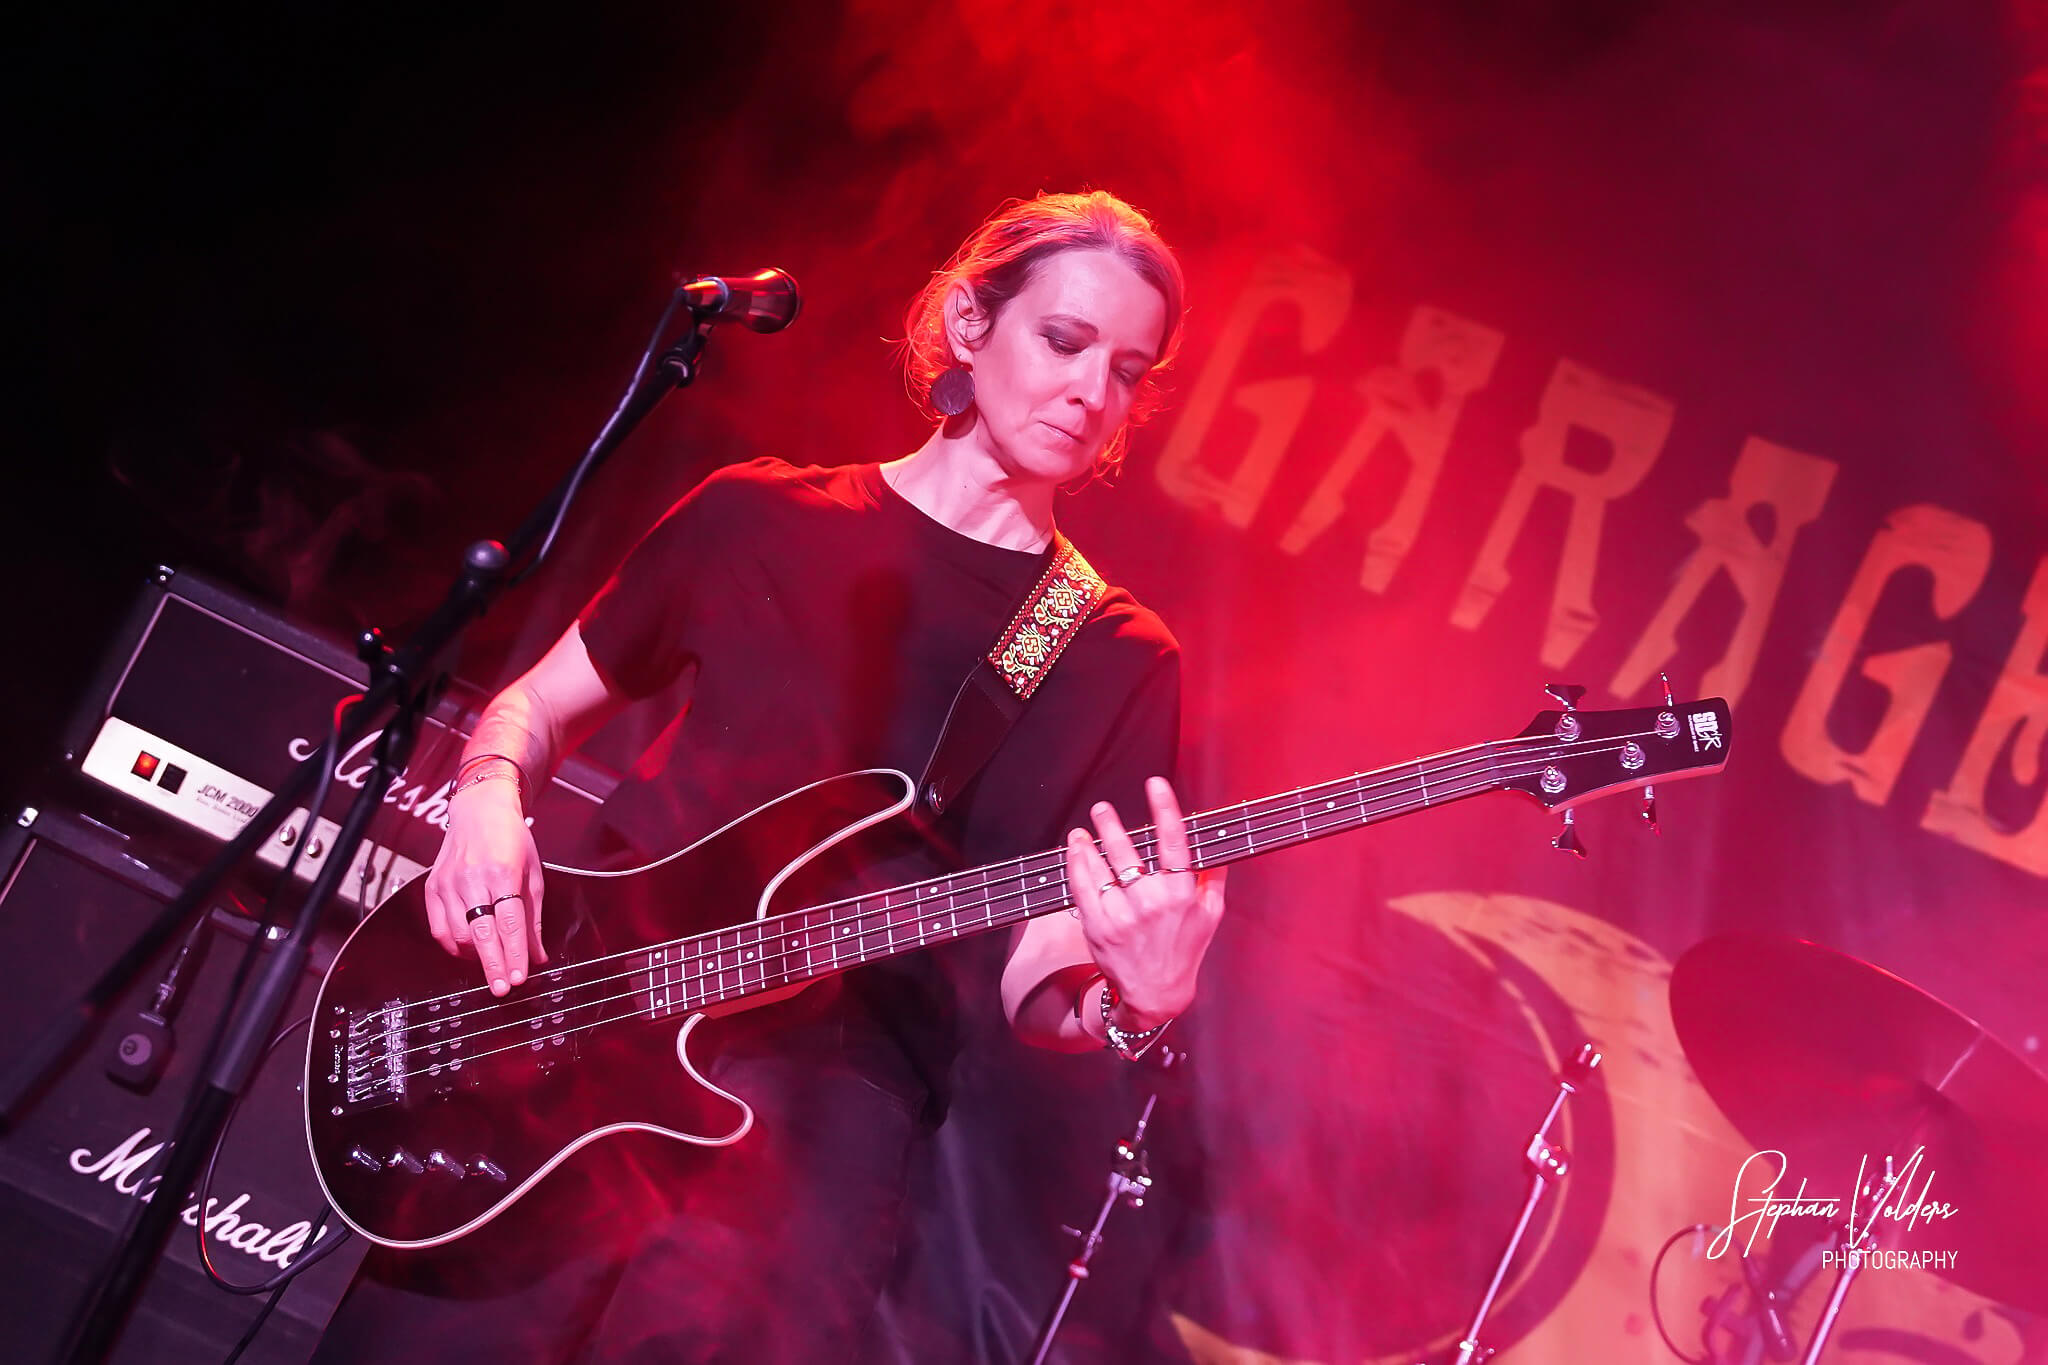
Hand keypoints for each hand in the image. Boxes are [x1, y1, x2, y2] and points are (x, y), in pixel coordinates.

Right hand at [423, 778, 546, 995]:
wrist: (478, 809)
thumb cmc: (511, 838)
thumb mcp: (532, 873)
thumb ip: (533, 917)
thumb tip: (537, 955)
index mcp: (502, 871)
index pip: (508, 922)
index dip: (514, 954)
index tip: (519, 978)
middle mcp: (471, 878)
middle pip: (481, 933)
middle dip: (493, 965)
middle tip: (502, 988)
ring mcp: (448, 883)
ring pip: (458, 934)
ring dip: (475, 955)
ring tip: (492, 963)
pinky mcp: (432, 887)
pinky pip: (439, 927)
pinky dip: (453, 945)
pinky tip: (469, 950)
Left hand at [1063, 776, 1226, 1028]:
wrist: (1156, 994)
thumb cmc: (1185, 950)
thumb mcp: (1210, 915)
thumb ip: (1213, 878)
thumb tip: (1219, 845)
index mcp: (1182, 894)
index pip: (1174, 842)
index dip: (1165, 809)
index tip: (1156, 783)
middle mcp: (1152, 903)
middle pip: (1128, 851)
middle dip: (1111, 824)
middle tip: (1102, 808)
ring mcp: (1123, 916)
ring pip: (1101, 868)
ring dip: (1089, 843)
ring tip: (1084, 829)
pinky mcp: (1099, 928)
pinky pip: (1083, 889)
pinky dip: (1077, 865)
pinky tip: (1076, 850)